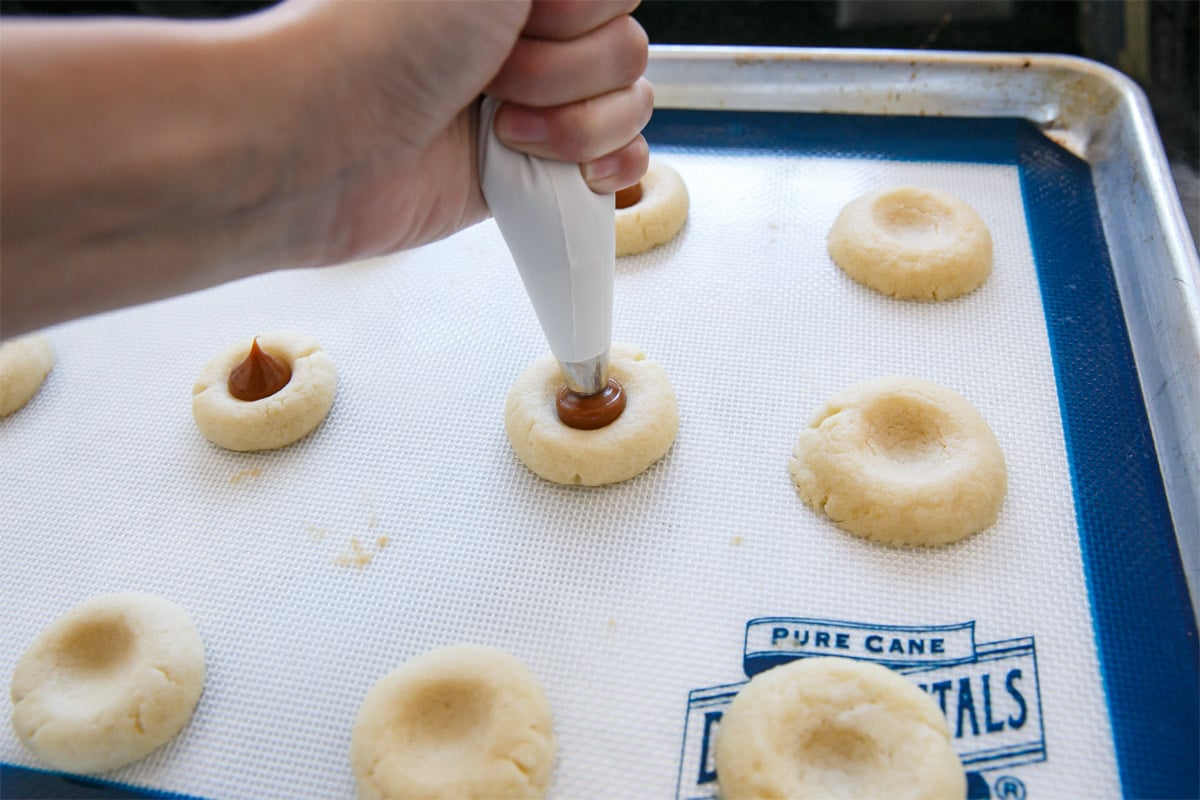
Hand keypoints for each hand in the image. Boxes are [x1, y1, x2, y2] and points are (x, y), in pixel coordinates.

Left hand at [287, 0, 650, 264]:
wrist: (327, 146)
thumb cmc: (381, 41)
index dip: (582, 9)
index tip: (528, 16)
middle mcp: (525, 34)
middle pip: (627, 48)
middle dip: (569, 70)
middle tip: (495, 74)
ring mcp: (534, 103)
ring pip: (628, 107)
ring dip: (575, 125)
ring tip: (501, 127)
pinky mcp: (532, 168)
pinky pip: (617, 162)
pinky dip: (605, 167)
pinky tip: (562, 165)